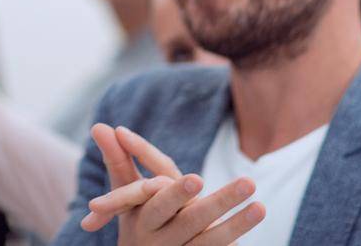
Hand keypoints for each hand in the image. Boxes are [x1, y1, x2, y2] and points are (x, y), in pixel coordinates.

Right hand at [82, 125, 263, 243]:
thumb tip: (99, 125)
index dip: (175, 193)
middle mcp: (162, 239)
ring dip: (238, 223)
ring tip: (261, 206)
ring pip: (212, 240)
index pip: (158, 203)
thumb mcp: (124, 196)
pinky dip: (235, 239)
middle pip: (190, 221)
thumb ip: (117, 160)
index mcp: (142, 219)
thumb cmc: (136, 223)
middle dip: (216, 205)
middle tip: (246, 184)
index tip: (196, 178)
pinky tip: (256, 216)